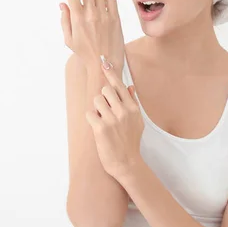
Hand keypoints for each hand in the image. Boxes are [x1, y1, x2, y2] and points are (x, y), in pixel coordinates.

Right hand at [60, 0, 124, 74]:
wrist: (104, 64)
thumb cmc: (85, 53)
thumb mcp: (69, 39)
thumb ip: (65, 20)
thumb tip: (63, 4)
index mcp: (77, 19)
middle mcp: (90, 15)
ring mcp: (104, 16)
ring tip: (94, 5)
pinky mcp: (115, 19)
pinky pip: (111, 0)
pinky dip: (107, 1)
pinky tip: (104, 8)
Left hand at [84, 54, 144, 180]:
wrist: (127, 163)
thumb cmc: (131, 142)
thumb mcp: (137, 121)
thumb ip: (132, 102)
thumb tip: (129, 86)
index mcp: (133, 108)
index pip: (119, 85)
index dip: (110, 73)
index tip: (103, 63)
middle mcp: (123, 111)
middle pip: (105, 90)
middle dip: (102, 98)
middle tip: (105, 111)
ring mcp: (112, 120)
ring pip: (96, 100)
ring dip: (96, 108)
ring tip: (102, 120)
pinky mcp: (100, 128)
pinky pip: (90, 113)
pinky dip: (91, 119)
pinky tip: (97, 127)